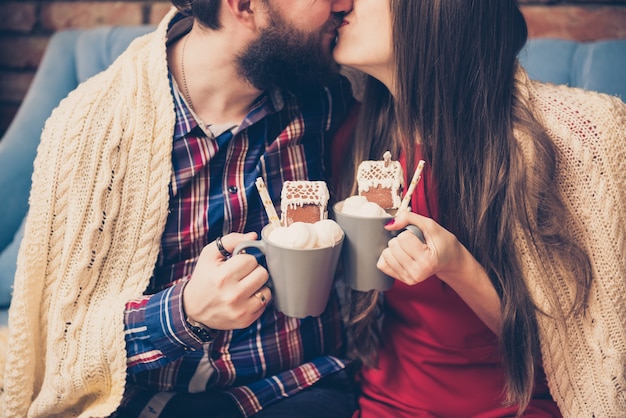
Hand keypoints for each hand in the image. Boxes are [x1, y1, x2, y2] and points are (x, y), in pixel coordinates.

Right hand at [183, 232, 271, 330]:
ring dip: (258, 285)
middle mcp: (233, 295)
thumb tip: (254, 236)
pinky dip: (258, 297)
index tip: (237, 264)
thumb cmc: (204, 277)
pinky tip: (246, 296)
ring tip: (245, 285)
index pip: (251, 260)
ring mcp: (241, 310)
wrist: (193, 308)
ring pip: (267, 289)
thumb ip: (232, 240)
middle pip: (262, 273)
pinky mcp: (246, 320)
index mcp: (223, 276)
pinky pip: (265, 303)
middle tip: (242, 274)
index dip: (245, 259)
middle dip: (254, 271)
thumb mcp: (210, 254)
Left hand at [379, 211, 501, 332]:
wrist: (449, 260)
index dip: (409, 232)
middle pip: (393, 246)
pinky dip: (389, 257)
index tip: (418, 238)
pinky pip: (382, 265)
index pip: (403, 238)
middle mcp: (418, 273)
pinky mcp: (402, 280)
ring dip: (395, 248)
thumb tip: (389, 224)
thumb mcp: (430, 225)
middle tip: (414, 244)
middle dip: (401, 240)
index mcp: (427, 261)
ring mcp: (409, 278)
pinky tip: (400, 255)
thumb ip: (409, 218)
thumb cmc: (442, 243)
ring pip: (386, 255)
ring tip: (409, 250)